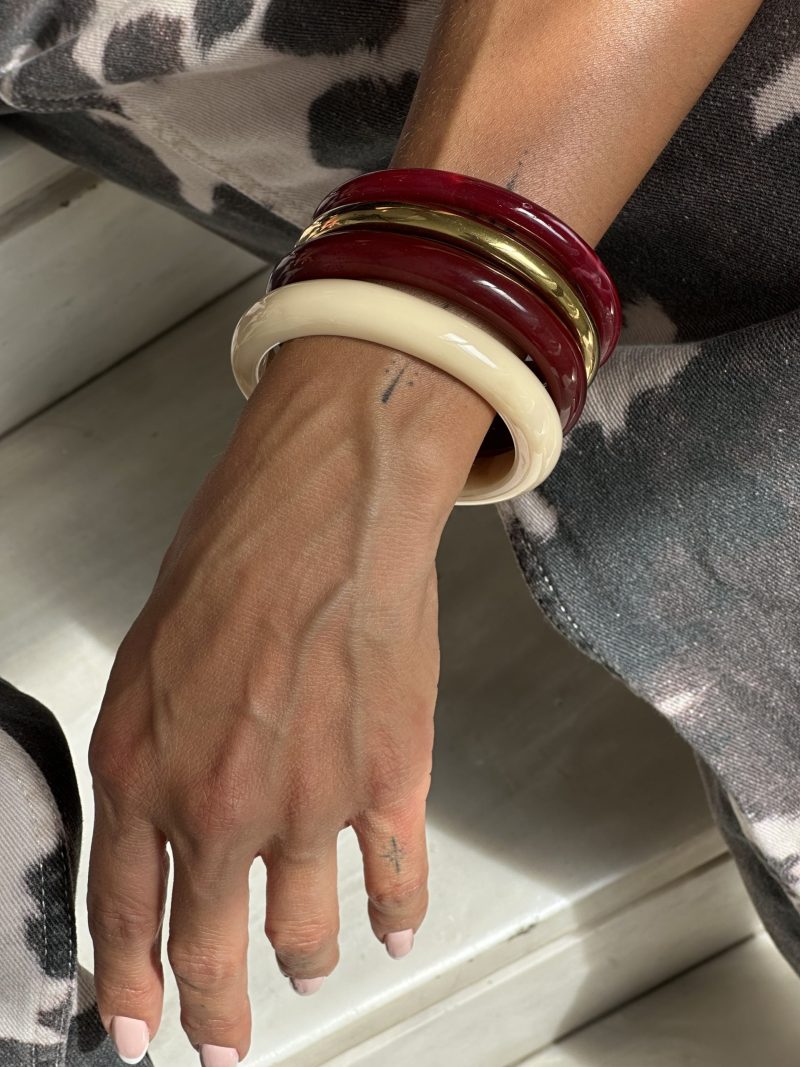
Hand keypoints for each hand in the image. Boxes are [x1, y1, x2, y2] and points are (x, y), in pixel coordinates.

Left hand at [86, 334, 493, 1062]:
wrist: (324, 511)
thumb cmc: (235, 559)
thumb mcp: (150, 659)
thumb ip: (155, 754)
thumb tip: (171, 816)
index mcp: (143, 769)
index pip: (122, 915)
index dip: (127, 990)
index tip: (137, 1034)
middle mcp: (218, 804)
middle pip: (210, 951)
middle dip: (213, 1017)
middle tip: (220, 1047)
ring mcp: (308, 802)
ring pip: (304, 933)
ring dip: (306, 962)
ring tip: (309, 967)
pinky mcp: (390, 782)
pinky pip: (397, 883)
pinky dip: (398, 916)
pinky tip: (394, 928)